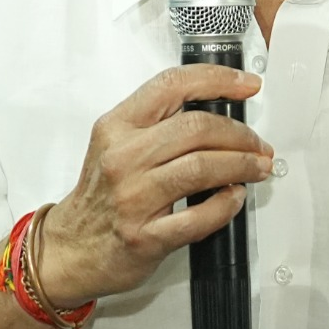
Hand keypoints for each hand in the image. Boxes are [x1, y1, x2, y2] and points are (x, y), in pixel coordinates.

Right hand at [32, 65, 272, 310]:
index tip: (247, 86)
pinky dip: (225, 205)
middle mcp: (123, 158)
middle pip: (196, 128)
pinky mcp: (145, 236)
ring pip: (202, 167)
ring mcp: (133, 198)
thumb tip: (218, 113)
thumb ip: (158, 125)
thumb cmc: (100, 196)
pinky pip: (198, 218)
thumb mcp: (116, 145)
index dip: (217, 80)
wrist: (70, 249)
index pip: (172, 85)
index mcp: (117, 127)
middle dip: (240, 134)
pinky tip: (234, 198)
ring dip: (241, 165)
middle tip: (258, 144)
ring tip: (257, 167)